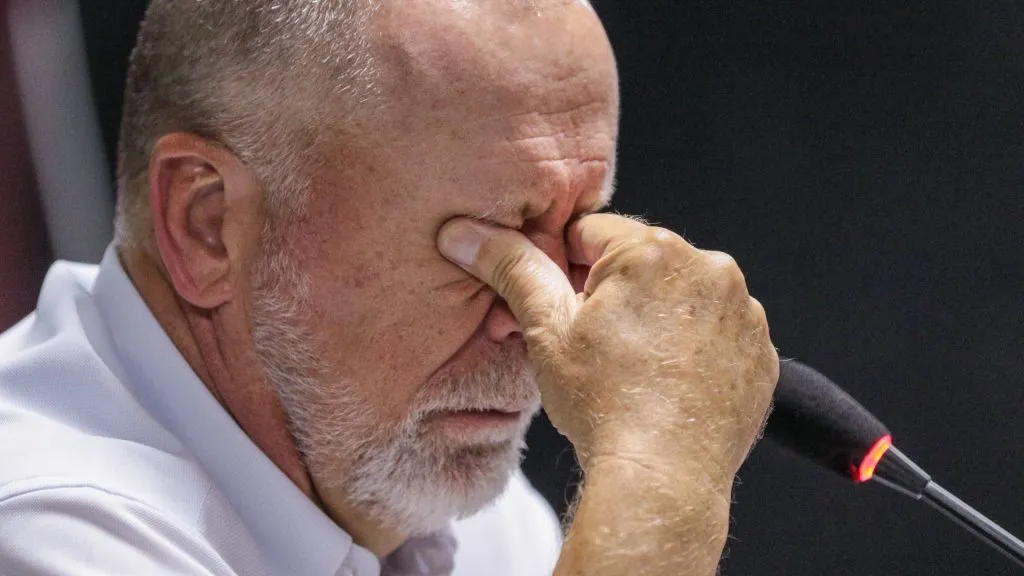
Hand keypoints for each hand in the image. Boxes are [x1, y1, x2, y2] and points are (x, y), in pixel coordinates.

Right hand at [438, 213, 777, 493]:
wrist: (662, 480)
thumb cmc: (604, 406)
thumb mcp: (546, 331)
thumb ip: (512, 268)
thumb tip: (468, 232)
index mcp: (654, 251)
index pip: (592, 232)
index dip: (565, 269)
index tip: (561, 307)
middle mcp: (710, 270)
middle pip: (642, 263)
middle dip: (613, 294)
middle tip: (592, 345)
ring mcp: (743, 313)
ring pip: (681, 297)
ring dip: (657, 317)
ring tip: (632, 369)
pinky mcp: (761, 352)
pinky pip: (717, 333)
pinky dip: (693, 348)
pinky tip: (667, 383)